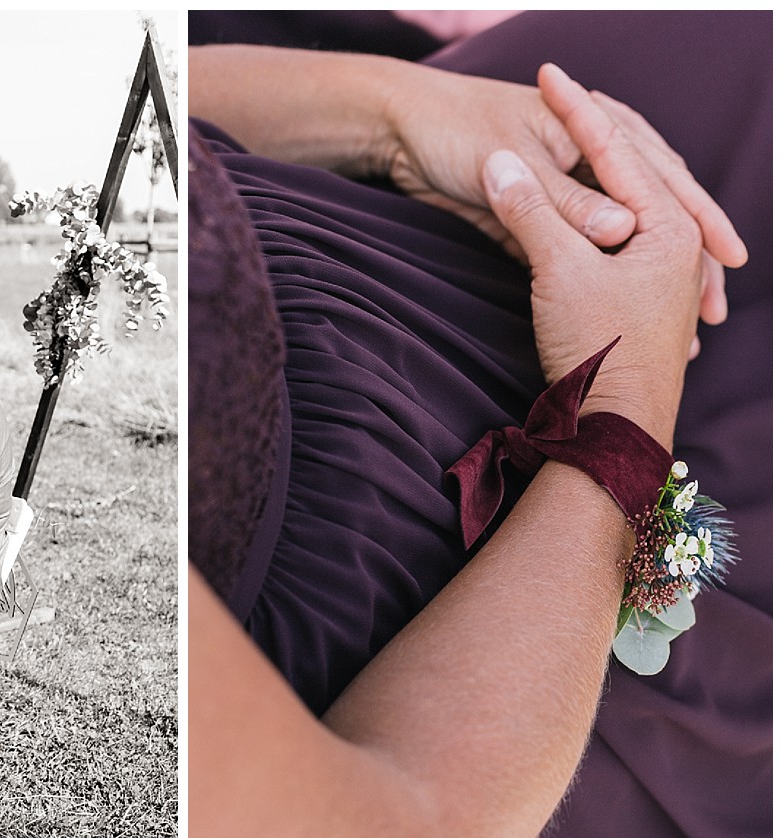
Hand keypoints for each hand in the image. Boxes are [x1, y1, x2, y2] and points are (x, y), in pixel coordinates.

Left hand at [380, 62, 745, 295]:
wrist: (401, 134)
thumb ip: (565, 201)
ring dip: (640, 283)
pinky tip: (615, 325)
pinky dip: (595, 288)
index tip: (727, 257)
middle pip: (646, 214)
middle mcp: (581, 165)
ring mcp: (556, 196)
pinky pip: (573, 258)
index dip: (700, 217)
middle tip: (710, 311)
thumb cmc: (458, 133)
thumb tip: (619, 231)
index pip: (660, 176)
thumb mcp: (517, 166)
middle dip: (681, 259)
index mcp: (589, 134)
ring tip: (673, 328)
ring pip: (613, 244)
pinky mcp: (526, 225)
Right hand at [480, 66, 705, 448]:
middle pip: (631, 170)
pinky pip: (616, 241)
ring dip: (600, 173)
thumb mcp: (558, 270)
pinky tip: (581, 218)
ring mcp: (659, 276)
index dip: (575, 109)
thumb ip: (532, 211)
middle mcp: (672, 244)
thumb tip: (499, 168)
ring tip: (581, 143)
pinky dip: (594, 217)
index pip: (614, 149)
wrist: (611, 429)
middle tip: (570, 94)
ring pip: (626, 205)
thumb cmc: (597, 348)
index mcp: (665, 225)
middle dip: (599, 132)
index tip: (547, 75)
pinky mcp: (637, 303)